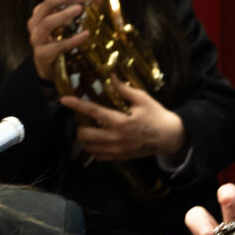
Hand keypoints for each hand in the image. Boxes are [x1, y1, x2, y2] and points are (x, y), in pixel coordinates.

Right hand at [28, 0, 99, 84]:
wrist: (50, 70)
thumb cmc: (59, 43)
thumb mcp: (69, 25)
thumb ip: (81, 10)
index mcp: (41, 13)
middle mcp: (36, 23)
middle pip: (50, 3)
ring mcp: (37, 38)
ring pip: (48, 22)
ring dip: (64, 14)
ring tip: (80, 9)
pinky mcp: (42, 54)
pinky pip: (57, 45)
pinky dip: (72, 39)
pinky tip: (85, 35)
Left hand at [62, 82, 186, 161]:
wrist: (170, 137)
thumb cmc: (157, 116)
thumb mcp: (143, 99)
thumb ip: (124, 89)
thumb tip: (111, 77)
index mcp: (121, 122)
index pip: (93, 112)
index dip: (77, 105)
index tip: (64, 99)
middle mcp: (116, 138)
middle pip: (85, 135)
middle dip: (79, 126)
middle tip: (83, 119)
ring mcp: (117, 150)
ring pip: (89, 148)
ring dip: (85, 138)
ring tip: (89, 128)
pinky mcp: (119, 157)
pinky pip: (98, 157)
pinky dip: (93, 149)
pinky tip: (97, 139)